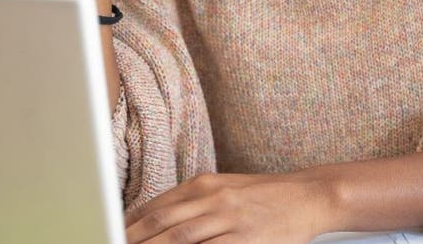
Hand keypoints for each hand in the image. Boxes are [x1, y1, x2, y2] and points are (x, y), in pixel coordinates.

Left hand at [124, 172, 334, 243]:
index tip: (113, 234)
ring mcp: (230, 219)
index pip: (158, 205)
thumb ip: (193, 202)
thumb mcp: (227, 188)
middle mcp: (214, 198)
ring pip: (181, 238)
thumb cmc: (266, 196)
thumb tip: (157, 218)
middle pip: (163, 222)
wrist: (309, 196)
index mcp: (205, 184)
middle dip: (134, 239)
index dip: (131, 224)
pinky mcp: (246, 240)